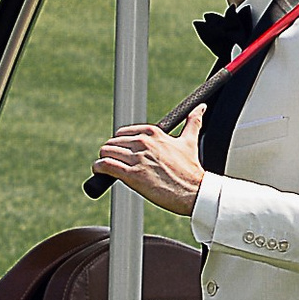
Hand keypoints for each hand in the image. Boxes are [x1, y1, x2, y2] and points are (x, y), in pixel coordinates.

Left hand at [92, 107, 206, 214]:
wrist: (194, 192)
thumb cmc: (190, 169)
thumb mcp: (190, 141)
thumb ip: (193, 121)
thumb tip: (200, 107)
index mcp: (153, 132)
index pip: (123, 132)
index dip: (120, 143)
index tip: (122, 152)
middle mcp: (143, 142)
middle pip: (112, 142)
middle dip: (111, 152)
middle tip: (114, 162)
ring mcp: (137, 158)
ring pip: (107, 152)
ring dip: (103, 160)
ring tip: (104, 168)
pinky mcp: (132, 175)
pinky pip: (106, 166)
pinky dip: (99, 168)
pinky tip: (99, 171)